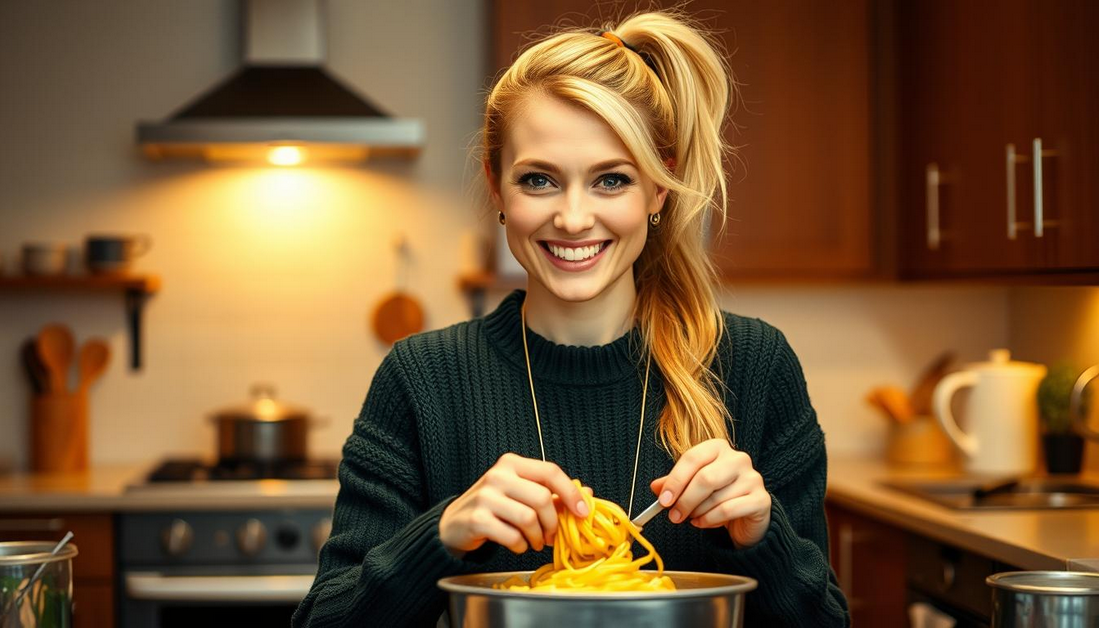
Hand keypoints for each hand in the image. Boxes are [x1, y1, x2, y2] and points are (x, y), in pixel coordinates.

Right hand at [440, 453, 589, 555]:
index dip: (570, 493)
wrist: (454, 523)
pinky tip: (517, 544)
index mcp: (512, 463)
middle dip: (552, 523)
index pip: (550, 472)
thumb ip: (551, 493)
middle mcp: (498, 475)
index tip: (581, 512)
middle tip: (550, 536)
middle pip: (542, 498)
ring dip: (537, 537)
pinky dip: (520, 546)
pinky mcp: (477, 518)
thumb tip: (587, 494)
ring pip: (528, 519)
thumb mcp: (520, 493)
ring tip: (534, 541)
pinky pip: (512, 536)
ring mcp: (485, 496)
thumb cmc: (493, 507)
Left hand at [650, 439, 770, 547]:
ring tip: (691, 518)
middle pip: (705, 477)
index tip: (663, 500)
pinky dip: (709, 520)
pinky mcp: (761, 499)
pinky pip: (728, 510)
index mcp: (718, 448)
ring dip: (697, 512)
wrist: (746, 516)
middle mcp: (738, 459)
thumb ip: (675, 484)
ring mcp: (753, 478)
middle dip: (685, 500)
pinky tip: (701, 523)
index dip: (675, 480)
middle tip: (673, 515)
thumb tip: (655, 486)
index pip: (692, 458)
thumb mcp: (692, 487)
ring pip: (716, 497)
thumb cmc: (717, 496)